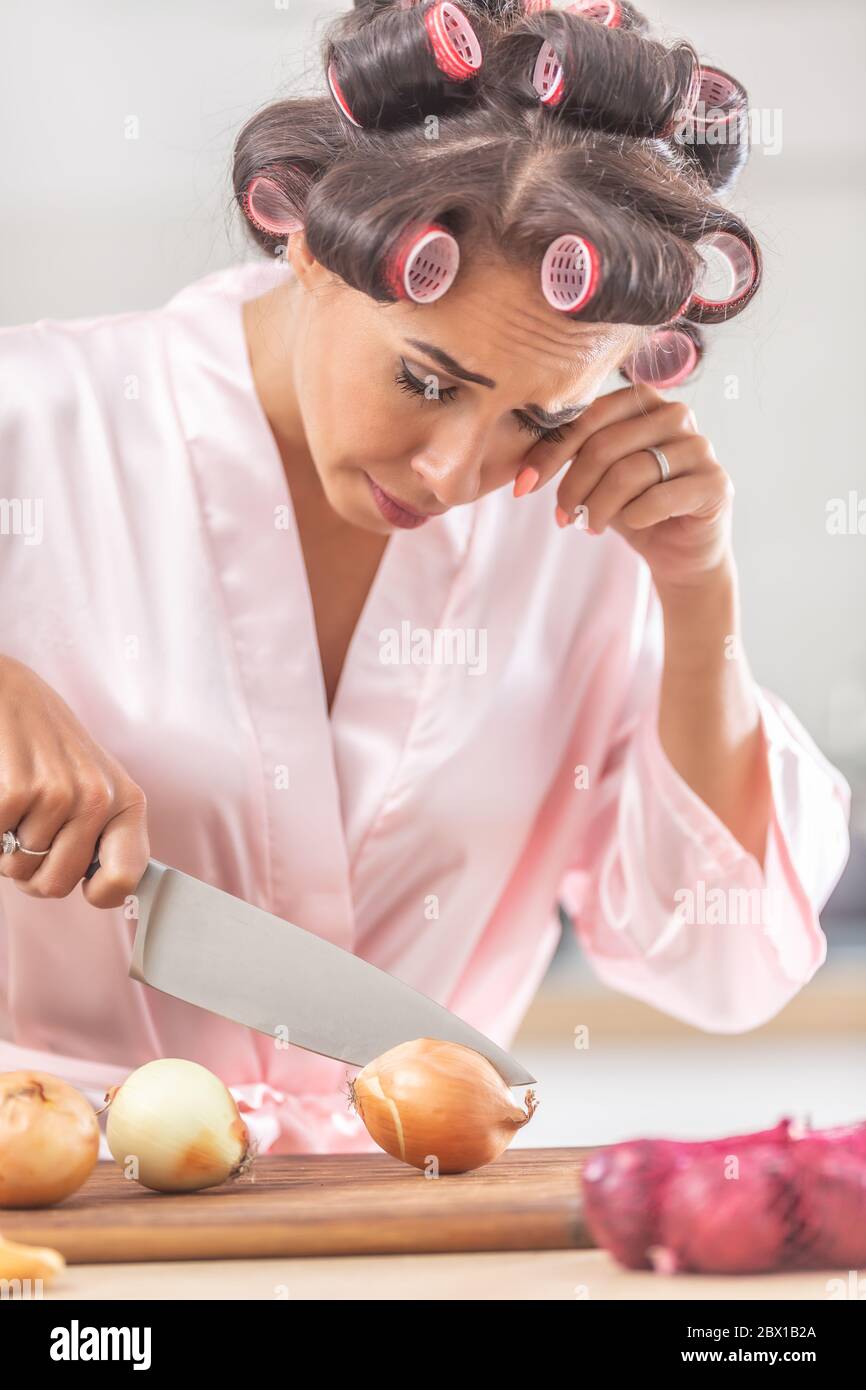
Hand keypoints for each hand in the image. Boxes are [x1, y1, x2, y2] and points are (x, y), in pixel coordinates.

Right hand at [0, 656, 148, 906]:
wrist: (7, 691)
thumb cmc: (49, 746)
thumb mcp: (93, 781)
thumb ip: (102, 832)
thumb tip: (104, 890)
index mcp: (126, 801)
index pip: (124, 879)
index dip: (96, 893)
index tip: (82, 884)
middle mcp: (99, 798)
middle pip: (57, 885)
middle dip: (31, 871)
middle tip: (26, 834)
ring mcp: (58, 793)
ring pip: (19, 868)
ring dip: (6, 845)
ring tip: (14, 801)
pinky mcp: (16, 791)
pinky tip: (0, 791)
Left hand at [521, 382, 734, 590]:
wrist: (680, 551)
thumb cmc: (633, 506)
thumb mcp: (595, 476)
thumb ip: (571, 454)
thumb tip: (521, 462)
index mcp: (642, 400)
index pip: (587, 417)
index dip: (549, 453)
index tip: (522, 487)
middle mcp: (676, 415)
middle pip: (605, 446)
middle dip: (573, 487)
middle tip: (562, 517)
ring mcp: (700, 447)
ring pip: (629, 473)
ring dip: (599, 507)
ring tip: (589, 526)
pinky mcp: (715, 483)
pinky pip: (659, 498)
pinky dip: (634, 516)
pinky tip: (631, 524)